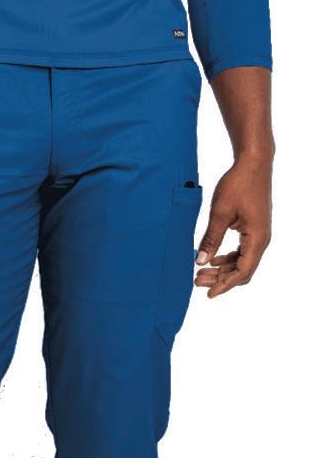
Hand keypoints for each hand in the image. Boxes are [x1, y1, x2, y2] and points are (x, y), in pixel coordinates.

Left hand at [194, 153, 272, 297]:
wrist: (253, 164)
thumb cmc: (237, 184)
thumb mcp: (220, 213)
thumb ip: (211, 239)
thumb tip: (200, 262)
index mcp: (257, 239)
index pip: (242, 271)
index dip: (225, 285)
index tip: (208, 293)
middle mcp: (261, 240)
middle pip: (242, 270)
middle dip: (220, 278)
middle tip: (196, 281)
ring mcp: (259, 235)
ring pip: (242, 261)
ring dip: (223, 269)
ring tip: (201, 272)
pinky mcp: (253, 228)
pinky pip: (242, 251)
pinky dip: (228, 258)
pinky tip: (213, 258)